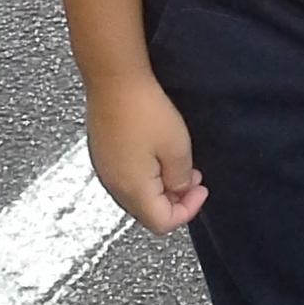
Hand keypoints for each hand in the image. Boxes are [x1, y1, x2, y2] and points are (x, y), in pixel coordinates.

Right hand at [84, 69, 205, 234]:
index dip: (186, 212)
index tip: (201, 190)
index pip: (161, 223)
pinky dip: (146, 176)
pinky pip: (127, 178)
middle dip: (175, 201)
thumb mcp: (177, 147)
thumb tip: (179, 190)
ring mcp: (105, 171)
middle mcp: (113, 186)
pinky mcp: (102, 156)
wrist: (114, 81)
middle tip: (194, 179)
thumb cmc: (144, 111)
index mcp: (133, 190)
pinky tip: (158, 154)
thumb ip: (180, 178)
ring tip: (179, 164)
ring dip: (161, 188)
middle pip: (147, 212)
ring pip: (137, 196)